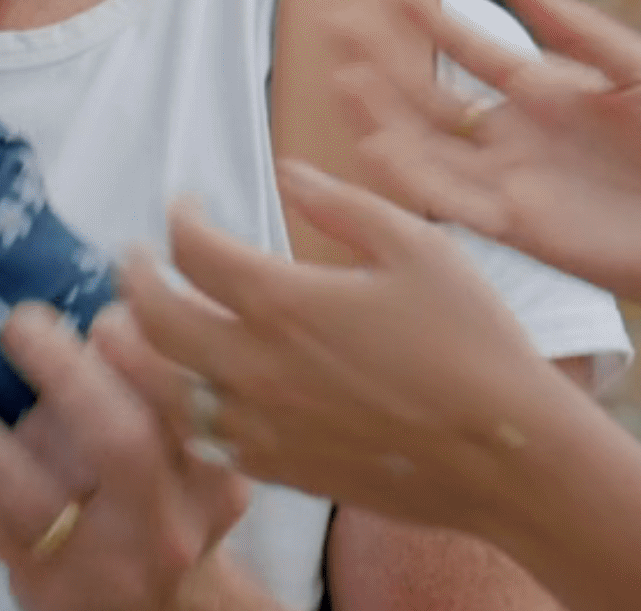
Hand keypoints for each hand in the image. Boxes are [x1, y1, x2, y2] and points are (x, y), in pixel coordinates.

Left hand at [0, 306, 249, 609]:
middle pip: (121, 442)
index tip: (105, 308)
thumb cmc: (164, 508)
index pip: (184, 400)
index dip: (144, 347)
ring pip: (30, 493)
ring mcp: (104, 560)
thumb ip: (157, 391)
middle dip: (64, 373)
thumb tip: (105, 302)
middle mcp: (165, 520)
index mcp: (210, 475)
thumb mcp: (190, 458)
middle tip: (19, 323)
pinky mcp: (47, 585)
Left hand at [109, 168, 586, 538]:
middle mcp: (257, 367)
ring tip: (133, 325)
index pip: (192, 250)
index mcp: (285, 302)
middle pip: (153, 320)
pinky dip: (181, 409)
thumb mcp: (418, 247)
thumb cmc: (473, 343)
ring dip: (138, 351)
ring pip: (164, 389)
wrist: (507, 456)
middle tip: (133, 260)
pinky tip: (191, 391)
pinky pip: (203, 440)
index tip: (185, 206)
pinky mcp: (281, 469)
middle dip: (133, 281)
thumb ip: (341, 204)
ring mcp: (263, 426)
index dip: (178, 218)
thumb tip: (287, 171)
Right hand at [345, 0, 640, 328]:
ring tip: (341, 82)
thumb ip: (578, 30)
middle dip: (387, 65)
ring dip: (385, 117)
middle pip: (436, 98)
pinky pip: (452, 201)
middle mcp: (522, 137)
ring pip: (432, 147)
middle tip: (337, 29)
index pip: (476, 52)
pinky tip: (373, 149)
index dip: (433, 22)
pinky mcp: (520, 228)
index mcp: (552, 95)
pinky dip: (411, 178)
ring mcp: (516, 182)